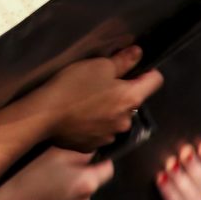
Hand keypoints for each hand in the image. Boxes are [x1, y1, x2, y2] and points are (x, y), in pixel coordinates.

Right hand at [0, 147, 113, 199]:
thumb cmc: (32, 175)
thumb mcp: (56, 153)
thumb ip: (81, 152)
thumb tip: (95, 152)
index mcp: (88, 183)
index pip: (109, 168)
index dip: (100, 159)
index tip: (86, 154)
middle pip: (93, 181)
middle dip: (81, 172)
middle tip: (60, 165)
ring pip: (79, 192)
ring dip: (71, 185)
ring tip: (49, 179)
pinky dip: (61, 197)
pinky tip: (45, 192)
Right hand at [36, 46, 162, 151]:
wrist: (45, 115)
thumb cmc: (72, 87)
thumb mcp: (98, 65)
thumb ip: (123, 60)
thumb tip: (138, 54)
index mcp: (131, 98)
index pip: (155, 80)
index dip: (145, 71)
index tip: (129, 67)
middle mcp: (126, 121)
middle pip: (132, 101)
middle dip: (120, 92)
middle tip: (98, 84)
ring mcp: (110, 136)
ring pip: (115, 117)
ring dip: (107, 110)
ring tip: (85, 102)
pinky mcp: (92, 146)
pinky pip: (99, 131)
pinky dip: (93, 123)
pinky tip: (77, 116)